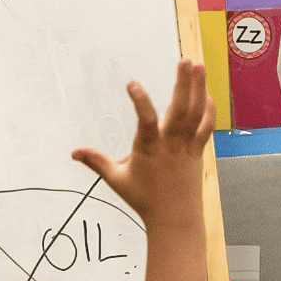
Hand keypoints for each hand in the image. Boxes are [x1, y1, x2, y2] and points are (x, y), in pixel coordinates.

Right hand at [72, 59, 215, 228]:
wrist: (175, 219)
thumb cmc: (144, 200)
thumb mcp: (116, 180)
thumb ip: (96, 162)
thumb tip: (73, 152)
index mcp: (148, 150)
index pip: (145, 121)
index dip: (140, 102)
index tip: (132, 83)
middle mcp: (170, 146)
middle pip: (179, 111)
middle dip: (183, 84)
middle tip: (185, 60)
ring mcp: (187, 147)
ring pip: (196, 114)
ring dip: (198, 88)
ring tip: (198, 65)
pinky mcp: (197, 151)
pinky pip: (205, 126)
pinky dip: (207, 108)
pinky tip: (205, 90)